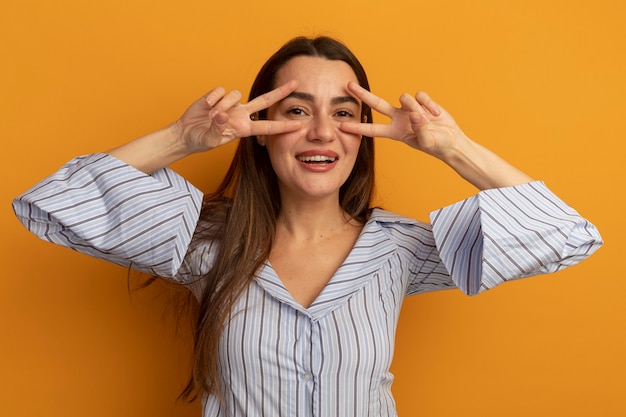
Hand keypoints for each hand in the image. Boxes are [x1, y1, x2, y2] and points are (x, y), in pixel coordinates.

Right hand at [174, 80, 301, 152]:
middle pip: (265, 100)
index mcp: (244, 128)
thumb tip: (221, 116)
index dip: (283, 126)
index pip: (268, 126)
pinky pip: (221, 90)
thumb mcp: (210, 140)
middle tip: (296, 84)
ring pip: (236, 95)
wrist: (186, 133)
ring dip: (222, 105)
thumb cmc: (201, 140)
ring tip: (210, 117)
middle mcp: (241, 114)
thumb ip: (217, 129)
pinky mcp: (218, 95)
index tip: (299, 124)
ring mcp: (230, 104)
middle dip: (280, 92)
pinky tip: (206, 106)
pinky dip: (213, 98)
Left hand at [340, 81, 465, 160]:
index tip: (341, 125)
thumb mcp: (428, 141)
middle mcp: (399, 118)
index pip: (372, 129)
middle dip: (362, 94)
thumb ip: (421, 128)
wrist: (451, 140)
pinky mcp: (421, 102)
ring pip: (405, 97)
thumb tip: (415, 114)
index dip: (357, 128)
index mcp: (395, 132)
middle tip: (348, 85)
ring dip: (416, 106)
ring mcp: (409, 109)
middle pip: (376, 104)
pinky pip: (420, 96)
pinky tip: (436, 114)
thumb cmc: (437, 145)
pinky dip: (429, 104)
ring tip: (429, 119)